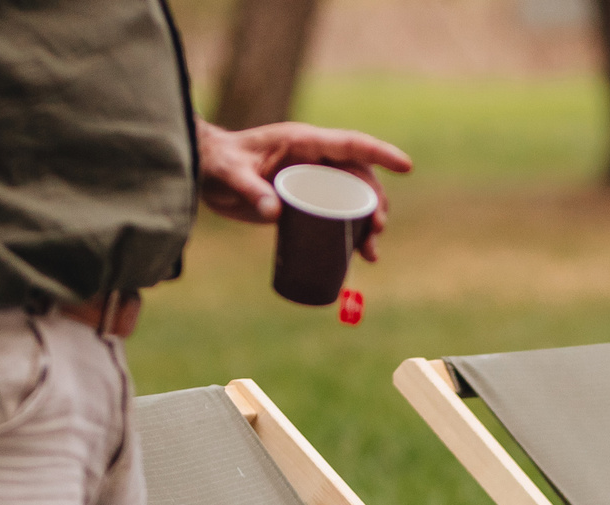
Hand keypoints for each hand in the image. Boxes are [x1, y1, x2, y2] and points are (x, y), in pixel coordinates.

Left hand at [197, 119, 411, 260]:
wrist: (203, 172)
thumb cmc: (215, 163)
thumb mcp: (230, 174)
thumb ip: (250, 189)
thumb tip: (274, 212)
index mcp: (302, 142)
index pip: (350, 145)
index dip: (380, 154)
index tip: (406, 166)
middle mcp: (313, 159)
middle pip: (359, 178)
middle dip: (375, 204)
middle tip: (377, 230)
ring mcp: (312, 179)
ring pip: (352, 198)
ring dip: (367, 224)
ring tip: (371, 253)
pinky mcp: (305, 199)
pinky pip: (337, 213)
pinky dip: (350, 234)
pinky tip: (358, 256)